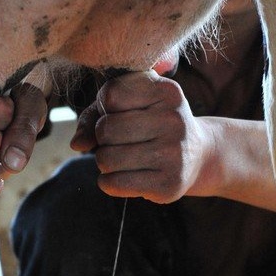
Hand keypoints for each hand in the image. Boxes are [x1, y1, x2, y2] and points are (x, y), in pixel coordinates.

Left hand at [71, 70, 207, 203]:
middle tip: (117, 141)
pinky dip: (108, 182)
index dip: (104, 107)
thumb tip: (77, 143)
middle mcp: (174, 120)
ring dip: (104, 160)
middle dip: (102, 137)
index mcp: (166, 91)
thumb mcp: (129, 107)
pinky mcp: (168, 184)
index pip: (110, 95)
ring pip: (106, 158)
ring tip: (121, 158)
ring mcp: (174, 154)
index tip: (118, 113)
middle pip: (106, 128)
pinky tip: (123, 175)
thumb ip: (95, 115)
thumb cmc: (152, 124)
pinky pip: (114, 184)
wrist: (198, 155)